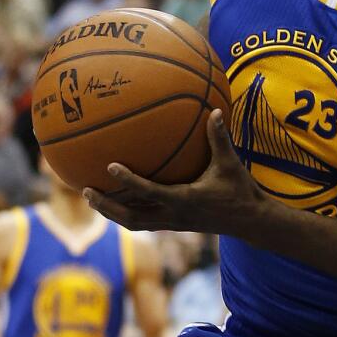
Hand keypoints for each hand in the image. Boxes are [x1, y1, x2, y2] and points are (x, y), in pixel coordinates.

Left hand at [84, 110, 265, 235]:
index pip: (149, 191)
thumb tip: (215, 111)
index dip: (128, 180)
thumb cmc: (240, 190)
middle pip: (130, 217)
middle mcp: (174, 215)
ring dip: (112, 213)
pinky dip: (128, 214)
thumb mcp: (230, 163)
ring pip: (134, 223)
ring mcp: (173, 224)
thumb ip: (219, 138)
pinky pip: (145, 222)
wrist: (251, 221)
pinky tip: (120, 201)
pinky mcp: (175, 226)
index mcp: (184, 200)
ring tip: (93, 199)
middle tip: (86, 191)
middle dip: (106, 206)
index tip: (110, 167)